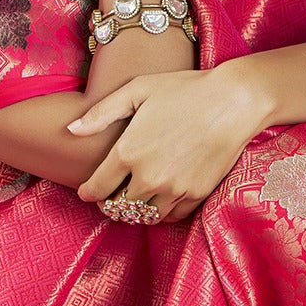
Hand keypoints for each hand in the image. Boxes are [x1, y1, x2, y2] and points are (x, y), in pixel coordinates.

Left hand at [67, 64, 263, 221]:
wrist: (233, 101)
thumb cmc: (184, 89)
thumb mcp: (137, 90)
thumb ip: (101, 112)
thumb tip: (72, 130)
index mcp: (128, 152)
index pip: (97, 188)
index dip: (88, 193)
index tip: (87, 192)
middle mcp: (148, 177)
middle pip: (118, 207)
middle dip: (110, 203)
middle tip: (110, 196)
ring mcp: (174, 189)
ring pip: (144, 216)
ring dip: (136, 210)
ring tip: (135, 197)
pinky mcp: (197, 194)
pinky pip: (172, 216)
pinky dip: (162, 212)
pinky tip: (160, 199)